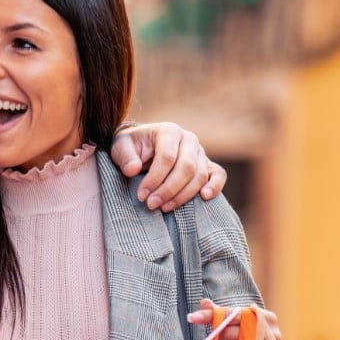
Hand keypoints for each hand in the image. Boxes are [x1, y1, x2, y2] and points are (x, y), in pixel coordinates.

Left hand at [110, 122, 226, 210]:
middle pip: (186, 167)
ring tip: (164, 208)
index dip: (155, 179)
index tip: (141, 196)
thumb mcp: (120, 147)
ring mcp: (200, 152)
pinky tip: (204, 197)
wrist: (143, 147)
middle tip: (152, 205)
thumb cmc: (131, 148)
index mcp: (169, 131)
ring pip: (199, 175)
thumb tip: (132, 170)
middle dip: (169, 189)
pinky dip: (215, 186)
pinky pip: (218, 174)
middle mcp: (188, 139)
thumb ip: (125, 157)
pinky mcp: (207, 164)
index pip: (167, 157)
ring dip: (183, 195)